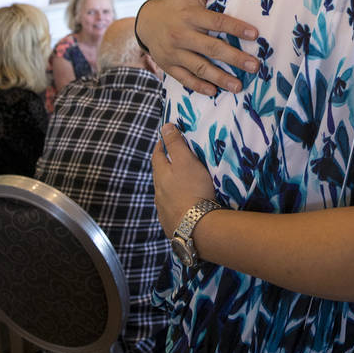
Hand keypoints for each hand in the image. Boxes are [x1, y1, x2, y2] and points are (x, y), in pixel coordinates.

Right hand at [137, 0, 259, 95]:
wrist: (147, 21)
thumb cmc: (177, 4)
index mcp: (190, 15)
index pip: (217, 21)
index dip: (236, 28)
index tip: (255, 35)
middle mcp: (181, 34)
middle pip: (211, 48)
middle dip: (234, 58)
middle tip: (254, 66)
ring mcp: (173, 52)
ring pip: (199, 67)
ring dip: (220, 78)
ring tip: (239, 86)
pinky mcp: (168, 65)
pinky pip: (184, 79)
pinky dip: (199, 86)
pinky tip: (214, 91)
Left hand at [151, 124, 217, 238]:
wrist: (196, 226)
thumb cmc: (192, 189)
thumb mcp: (186, 161)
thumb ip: (175, 144)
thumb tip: (164, 127)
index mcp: (160, 175)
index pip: (157, 156)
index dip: (160, 146)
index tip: (163, 139)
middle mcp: (157, 191)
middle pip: (158, 175)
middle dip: (163, 165)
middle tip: (171, 159)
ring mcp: (162, 209)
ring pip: (162, 192)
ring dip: (168, 185)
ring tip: (177, 182)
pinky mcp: (170, 223)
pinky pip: (169, 208)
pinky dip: (173, 202)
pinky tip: (180, 204)